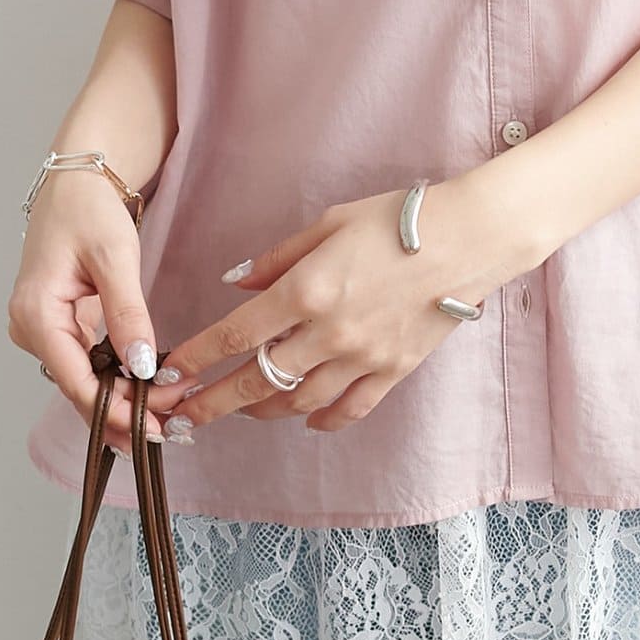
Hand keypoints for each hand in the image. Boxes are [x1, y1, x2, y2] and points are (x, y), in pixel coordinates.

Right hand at [9, 169, 184, 455]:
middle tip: (171, 428)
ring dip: (121, 401)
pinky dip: (114, 381)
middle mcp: (31, 330)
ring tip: (166, 419)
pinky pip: (85, 364)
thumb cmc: (90, 210)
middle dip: (123, 412)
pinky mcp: (59, 326)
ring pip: (82, 381)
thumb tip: (141, 365)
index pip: (75, 381)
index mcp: (35, 315)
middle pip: (77, 388)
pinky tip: (145, 397)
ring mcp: (42, 330)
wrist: (77, 182)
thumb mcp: (115, 258)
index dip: (114, 410)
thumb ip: (127, 314)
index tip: (153, 427)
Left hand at [150, 178, 519, 437]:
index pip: (233, 336)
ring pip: (296, 403)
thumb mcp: (331, 222)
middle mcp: (328, 333)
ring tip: (240, 411)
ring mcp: (362, 358)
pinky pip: (348, 410)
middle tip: (181, 417)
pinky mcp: (393, 371)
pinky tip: (305, 419)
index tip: (168, 374)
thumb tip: (237, 283)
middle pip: (255, 382)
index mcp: (306, 290)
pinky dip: (320, 420)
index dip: (195, 360)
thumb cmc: (401, 219)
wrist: (471, 238)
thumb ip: (279, 259)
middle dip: (211, 403)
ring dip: (260, 411)